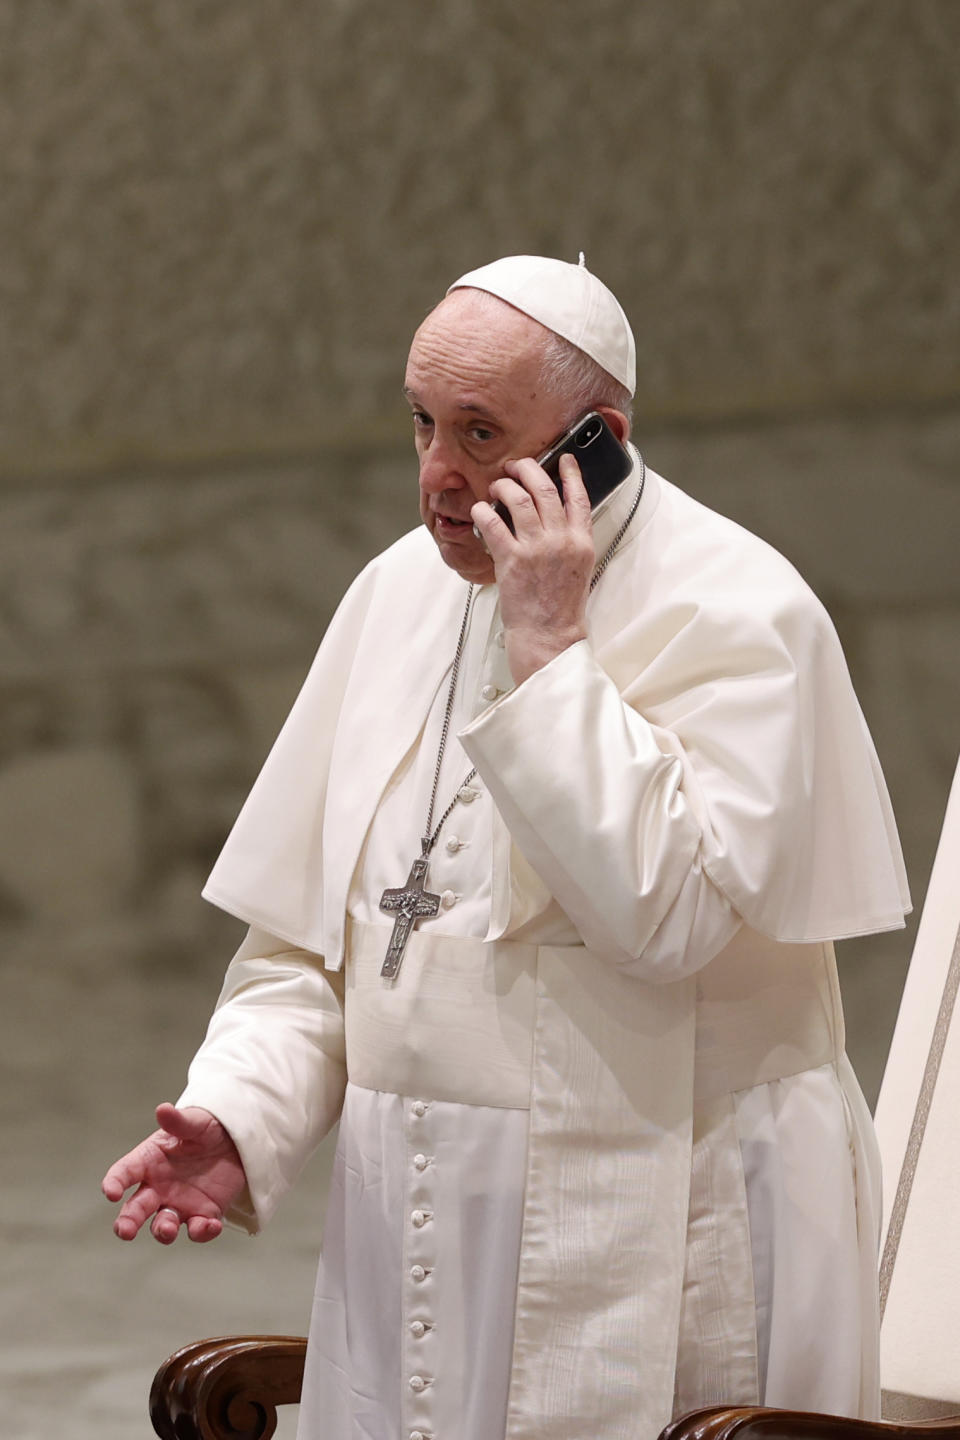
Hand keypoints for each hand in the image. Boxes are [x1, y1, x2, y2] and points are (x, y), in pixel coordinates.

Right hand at [102, 1103, 246, 1243]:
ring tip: (168, 1228)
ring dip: (163, 1230)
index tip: (111, 1192)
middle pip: (136, 1209)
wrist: (237, 1142)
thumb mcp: (197, 1121)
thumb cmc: (207, 1129)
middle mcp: (158, 1187)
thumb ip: (179, 1121)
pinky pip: (198, 1230)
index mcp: (149, 1161)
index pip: (124, 1172)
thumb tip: (162, 1109)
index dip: (114, 1182)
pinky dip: (202, 1232)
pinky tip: (210, 1225)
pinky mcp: (203, 1214)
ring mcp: (179, 1203)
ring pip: (163, 1225)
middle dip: (127, 1222)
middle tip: (125, 1231)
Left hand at [471, 452, 594, 684]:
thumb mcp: (578, 569)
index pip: (580, 496)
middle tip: (516, 466)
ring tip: (496, 486)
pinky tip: (480, 510)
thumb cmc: (561, 607)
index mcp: (582, 542)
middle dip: (528, 469)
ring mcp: (537, 549)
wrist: (549, 636)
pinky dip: (484, 511)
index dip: (571, 473)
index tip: (563, 459)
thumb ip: (571, 540)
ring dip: (504, 486)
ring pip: (519, 499)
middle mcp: (562, 540)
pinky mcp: (512, 560)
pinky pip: (494, 523)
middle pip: (545, 489)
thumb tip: (554, 516)